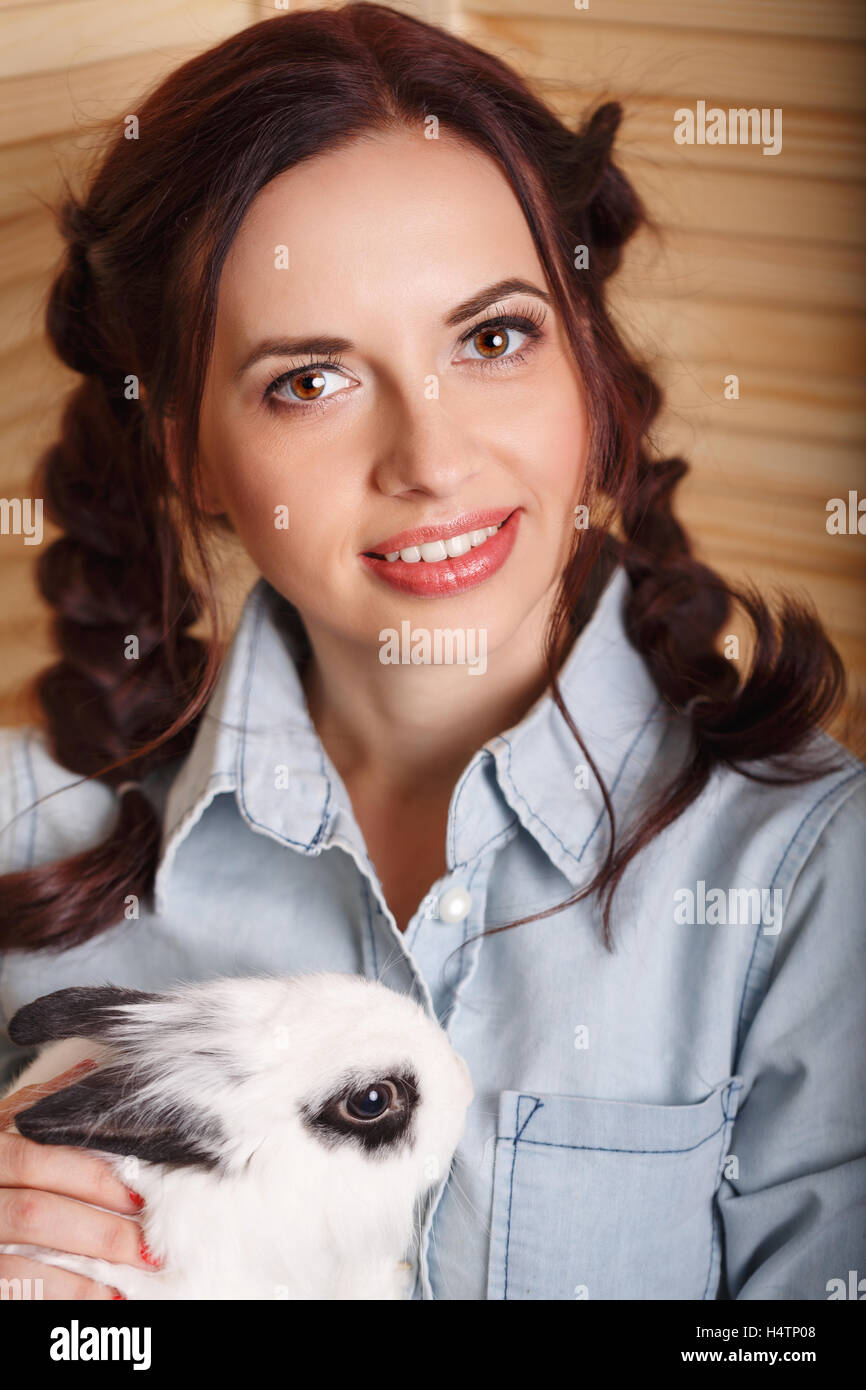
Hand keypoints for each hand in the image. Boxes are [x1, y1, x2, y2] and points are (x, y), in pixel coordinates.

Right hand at [0, 1061, 155, 1298]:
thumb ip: (35, 1106)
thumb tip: (92, 1072)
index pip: (36, 1159)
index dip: (91, 1178)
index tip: (141, 1195)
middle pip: (34, 1213)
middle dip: (98, 1233)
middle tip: (147, 1248)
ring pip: (18, 1266)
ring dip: (78, 1282)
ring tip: (125, 1286)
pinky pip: (9, 1293)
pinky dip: (53, 1301)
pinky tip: (91, 1304)